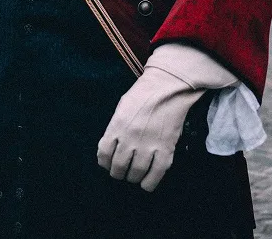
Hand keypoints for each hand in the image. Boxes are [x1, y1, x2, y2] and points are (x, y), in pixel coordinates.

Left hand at [96, 66, 204, 191]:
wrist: (168, 87)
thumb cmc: (143, 94)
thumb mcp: (122, 108)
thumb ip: (115, 127)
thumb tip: (112, 146)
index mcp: (116, 125)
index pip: (103, 154)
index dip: (104, 163)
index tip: (108, 164)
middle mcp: (130, 138)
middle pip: (119, 167)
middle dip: (118, 173)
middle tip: (121, 172)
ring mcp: (148, 144)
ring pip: (136, 173)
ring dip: (133, 178)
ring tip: (134, 176)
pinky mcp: (166, 149)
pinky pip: (156, 173)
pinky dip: (149, 183)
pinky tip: (146, 183)